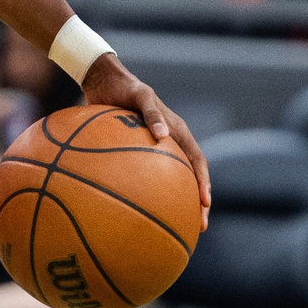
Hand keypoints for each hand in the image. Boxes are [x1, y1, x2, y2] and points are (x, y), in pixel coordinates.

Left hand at [83, 53, 210, 228]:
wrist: (103, 80)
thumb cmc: (125, 87)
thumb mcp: (141, 96)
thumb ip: (151, 113)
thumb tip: (163, 135)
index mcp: (178, 131)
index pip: (197, 162)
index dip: (203, 183)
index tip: (204, 204)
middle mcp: (169, 142)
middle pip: (187, 177)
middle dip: (194, 202)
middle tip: (197, 226)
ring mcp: (153, 147)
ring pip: (167, 179)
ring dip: (172, 200)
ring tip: (170, 224)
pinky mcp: (135, 150)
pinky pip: (142, 173)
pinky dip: (143, 189)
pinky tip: (130, 205)